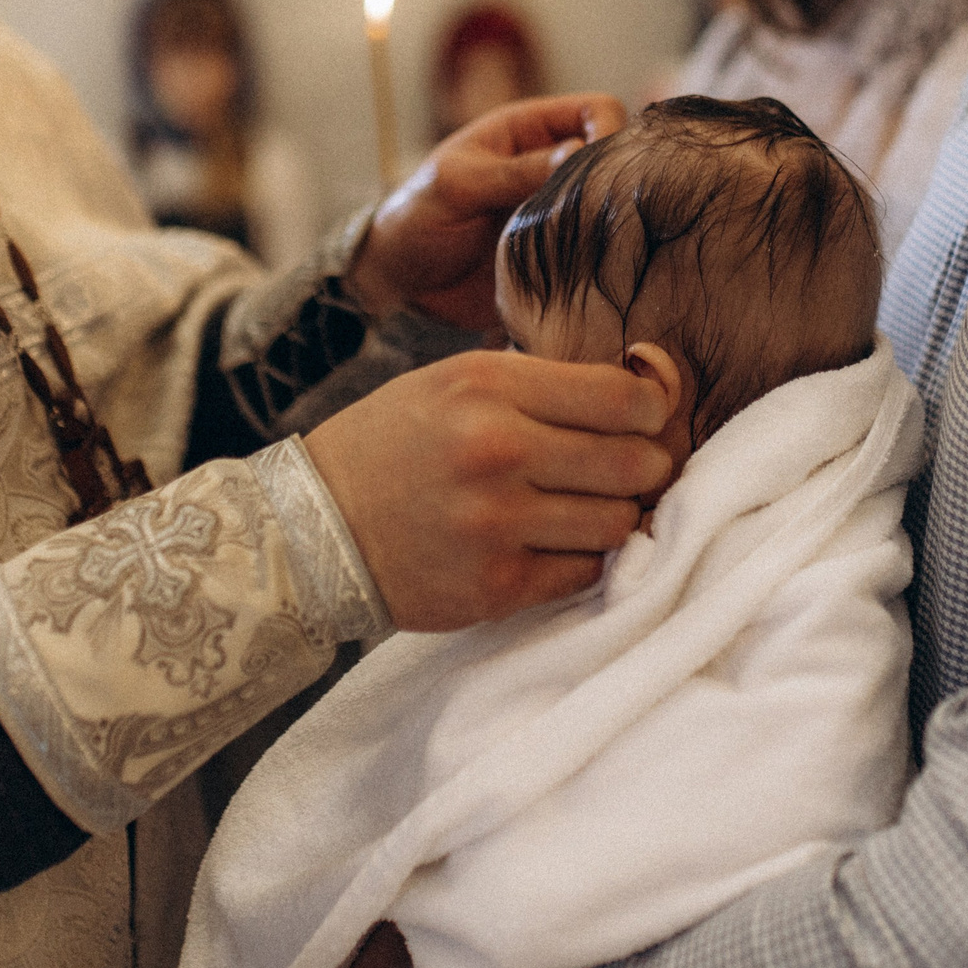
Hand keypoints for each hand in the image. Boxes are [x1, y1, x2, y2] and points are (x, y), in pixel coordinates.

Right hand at [306, 350, 671, 630]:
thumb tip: (644, 391)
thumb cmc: (395, 444)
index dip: (655, 407)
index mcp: (489, 386)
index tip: (648, 415)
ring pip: (619, 523)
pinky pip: (586, 573)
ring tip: (586, 505)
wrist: (311, 528)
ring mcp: (496, 524)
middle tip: (634, 467)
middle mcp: (496, 451)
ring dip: (616, 515)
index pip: (623, 397)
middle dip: (648, 465)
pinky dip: (581, 558)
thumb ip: (542, 383)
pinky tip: (552, 541)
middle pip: (636, 463)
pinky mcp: (496, 586)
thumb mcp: (456, 381)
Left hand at [350, 93, 628, 332]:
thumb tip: (580, 151)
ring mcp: (559, 209)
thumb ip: (515, 170)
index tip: (596, 169)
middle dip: (613, 182)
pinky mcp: (560, 253)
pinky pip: (597, 250)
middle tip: (591, 215)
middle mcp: (553, 165)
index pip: (597, 109)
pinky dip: (598, 259)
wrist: (398, 281)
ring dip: (606, 224)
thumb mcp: (457, 185)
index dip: (608, 131)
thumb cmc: (416, 217)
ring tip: (583, 247)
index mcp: (529, 129)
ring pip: (612, 205)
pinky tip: (581, 272)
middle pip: (614, 158)